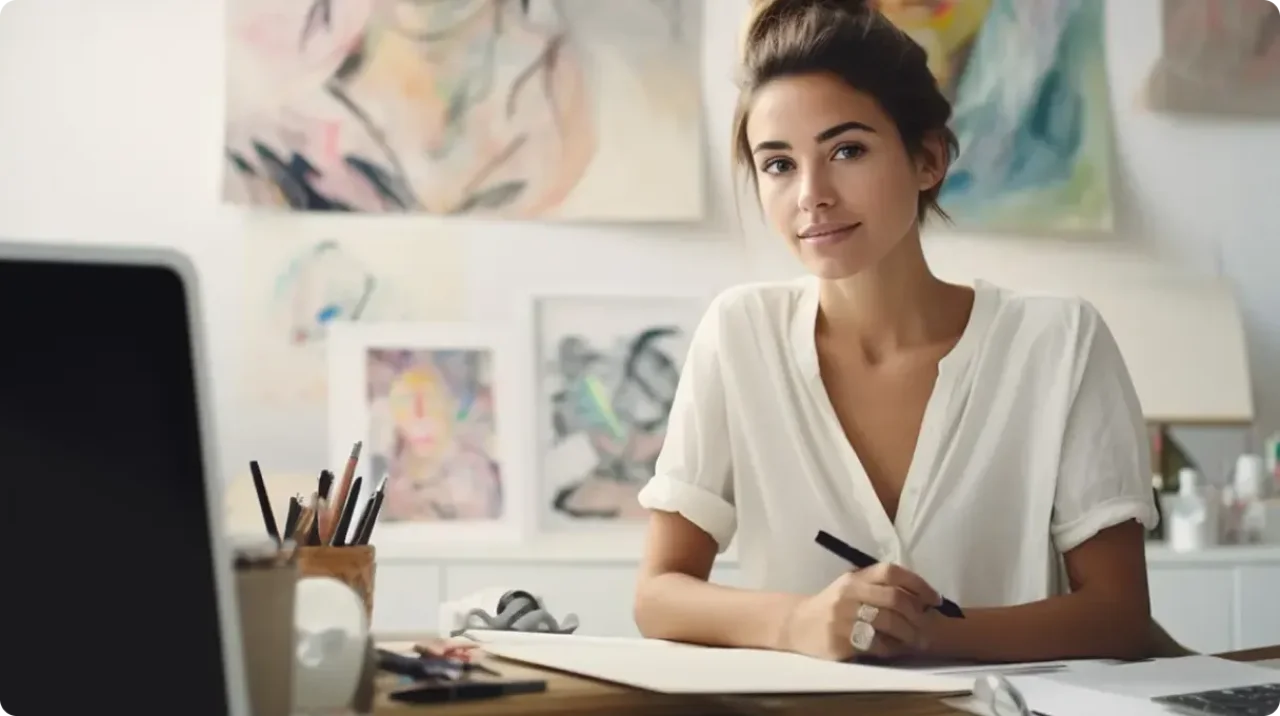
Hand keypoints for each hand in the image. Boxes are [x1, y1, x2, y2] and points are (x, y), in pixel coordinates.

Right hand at [781, 563, 942, 660]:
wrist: (797, 624)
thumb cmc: (833, 607)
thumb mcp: (851, 589)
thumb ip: (880, 590)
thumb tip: (923, 602)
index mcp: (855, 578)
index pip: (891, 572)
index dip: (918, 584)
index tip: (935, 600)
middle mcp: (849, 593)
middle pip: (894, 599)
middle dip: (917, 615)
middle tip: (927, 627)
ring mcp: (842, 617)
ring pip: (888, 622)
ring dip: (909, 634)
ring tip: (917, 642)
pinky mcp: (839, 640)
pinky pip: (875, 644)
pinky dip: (891, 648)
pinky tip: (894, 649)